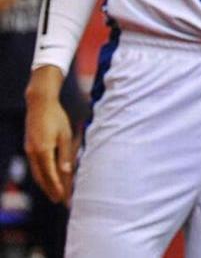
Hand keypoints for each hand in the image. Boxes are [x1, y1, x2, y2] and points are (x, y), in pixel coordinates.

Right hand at [24, 69, 75, 202]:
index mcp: (43, 150)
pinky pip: (36, 165)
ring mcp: (29, 150)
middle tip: (60, 202)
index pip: (50, 174)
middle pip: (42, 177)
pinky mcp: (29, 147)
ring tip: (55, 194)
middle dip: (51, 190)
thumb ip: (65, 155)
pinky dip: (42, 175)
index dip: (57, 187)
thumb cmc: (56, 118)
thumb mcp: (65, 136)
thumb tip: (66, 172)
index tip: (63, 198)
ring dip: (46, 184)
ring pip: (37, 173)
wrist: (39, 104)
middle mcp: (33, 153)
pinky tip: (48, 178)